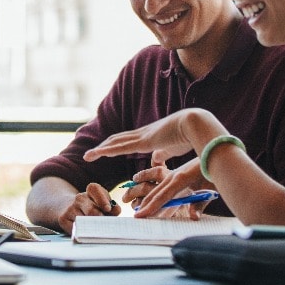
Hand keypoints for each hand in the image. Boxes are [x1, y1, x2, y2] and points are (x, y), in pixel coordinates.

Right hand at [56, 182, 119, 234]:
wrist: (68, 209)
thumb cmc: (92, 208)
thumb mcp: (103, 205)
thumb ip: (112, 207)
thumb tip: (117, 209)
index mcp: (91, 191)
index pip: (94, 189)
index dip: (102, 199)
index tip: (108, 209)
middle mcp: (79, 198)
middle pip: (91, 210)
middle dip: (100, 220)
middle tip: (105, 227)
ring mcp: (70, 208)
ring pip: (83, 222)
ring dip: (92, 228)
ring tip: (97, 231)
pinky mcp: (63, 219)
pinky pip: (76, 229)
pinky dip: (83, 233)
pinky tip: (87, 233)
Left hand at [84, 109, 217, 165]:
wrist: (196, 124)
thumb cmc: (189, 136)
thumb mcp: (172, 148)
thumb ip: (162, 153)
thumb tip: (154, 160)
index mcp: (149, 136)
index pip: (128, 140)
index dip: (116, 145)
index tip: (106, 150)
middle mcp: (142, 134)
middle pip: (117, 139)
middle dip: (104, 147)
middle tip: (91, 154)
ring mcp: (142, 136)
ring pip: (115, 143)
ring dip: (100, 149)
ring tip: (88, 156)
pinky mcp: (143, 141)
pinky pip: (120, 147)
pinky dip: (107, 150)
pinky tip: (97, 154)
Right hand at [127, 158, 210, 218]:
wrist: (216, 153)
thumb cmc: (214, 173)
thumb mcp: (210, 189)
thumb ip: (200, 204)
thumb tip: (193, 217)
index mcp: (180, 179)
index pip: (162, 196)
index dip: (150, 207)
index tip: (139, 216)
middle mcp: (174, 176)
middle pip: (155, 192)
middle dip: (144, 204)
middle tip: (134, 216)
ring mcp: (174, 174)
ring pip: (157, 187)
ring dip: (146, 197)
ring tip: (135, 205)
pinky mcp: (177, 173)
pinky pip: (162, 183)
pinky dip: (154, 190)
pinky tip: (148, 194)